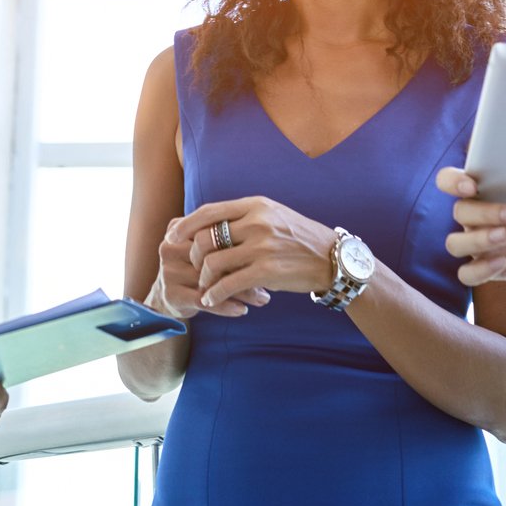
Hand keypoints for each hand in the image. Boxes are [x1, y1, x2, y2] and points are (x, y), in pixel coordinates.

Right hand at [152, 218, 270, 319]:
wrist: (171, 295)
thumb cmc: (200, 267)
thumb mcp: (209, 248)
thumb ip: (227, 238)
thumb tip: (268, 245)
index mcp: (178, 227)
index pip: (213, 230)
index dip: (240, 242)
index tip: (267, 253)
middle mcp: (170, 247)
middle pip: (212, 255)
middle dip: (243, 267)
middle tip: (269, 279)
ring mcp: (168, 271)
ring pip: (211, 279)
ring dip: (239, 290)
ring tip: (262, 297)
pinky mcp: (171, 294)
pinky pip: (203, 300)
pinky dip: (225, 305)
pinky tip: (243, 309)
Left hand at [172, 197, 337, 307]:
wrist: (333, 258)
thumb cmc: (299, 238)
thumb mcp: (273, 216)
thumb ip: (244, 217)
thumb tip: (208, 224)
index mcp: (255, 205)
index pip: (209, 211)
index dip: (186, 224)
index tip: (172, 235)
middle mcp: (257, 222)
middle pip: (205, 237)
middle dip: (193, 256)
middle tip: (194, 268)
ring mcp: (262, 246)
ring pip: (213, 262)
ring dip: (203, 278)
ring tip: (205, 287)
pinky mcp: (267, 271)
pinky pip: (228, 284)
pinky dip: (214, 294)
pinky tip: (212, 300)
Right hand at [435, 168, 505, 284]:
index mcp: (487, 192)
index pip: (450, 181)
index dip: (454, 181)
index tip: (474, 184)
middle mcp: (477, 216)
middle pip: (459, 212)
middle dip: (484, 211)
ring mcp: (479, 244)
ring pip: (455, 243)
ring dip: (477, 239)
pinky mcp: (486, 268)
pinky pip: (466, 274)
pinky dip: (479, 270)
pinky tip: (502, 264)